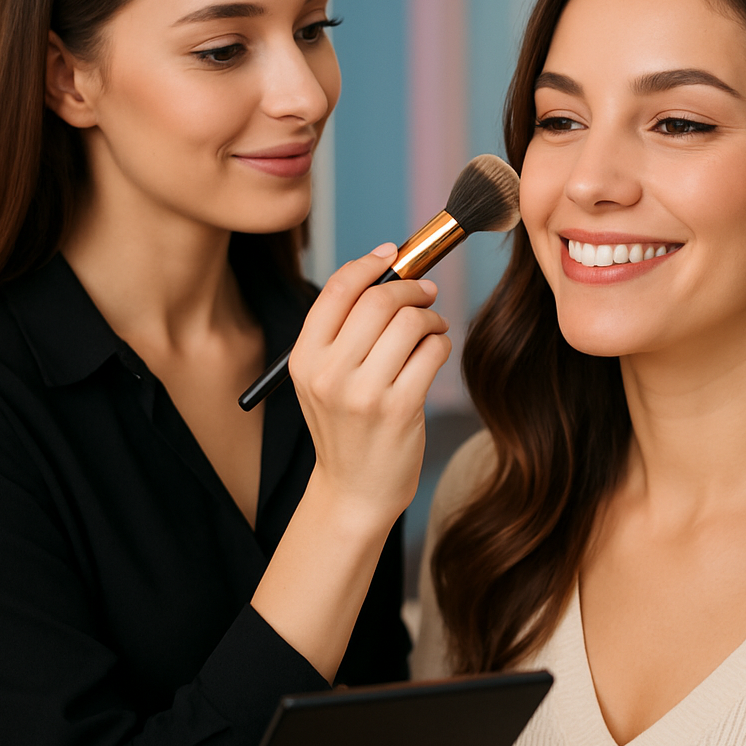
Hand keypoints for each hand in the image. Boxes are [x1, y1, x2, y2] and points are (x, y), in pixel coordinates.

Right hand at [252, 243, 450, 680]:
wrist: (354, 491)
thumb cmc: (346, 425)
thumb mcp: (323, 378)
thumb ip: (344, 329)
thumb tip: (386, 267)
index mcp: (304, 358)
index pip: (338, 290)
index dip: (370, 264)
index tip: (393, 254)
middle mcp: (328, 373)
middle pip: (379, 300)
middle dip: (411, 288)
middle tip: (426, 294)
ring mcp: (364, 393)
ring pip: (411, 322)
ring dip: (431, 317)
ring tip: (432, 329)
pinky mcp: (400, 409)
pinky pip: (433, 351)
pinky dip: (441, 343)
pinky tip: (435, 354)